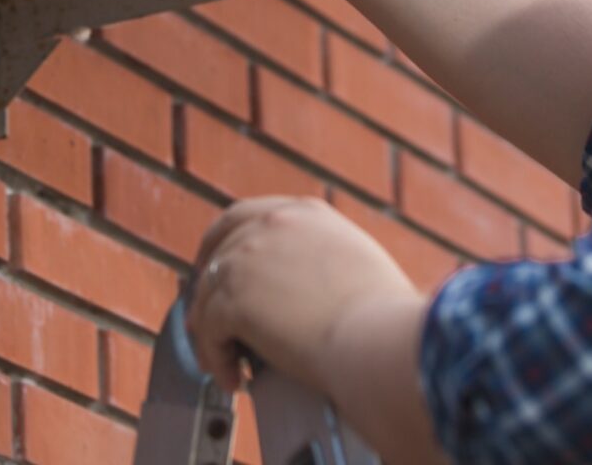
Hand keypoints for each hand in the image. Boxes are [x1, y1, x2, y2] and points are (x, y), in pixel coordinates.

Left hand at [185, 197, 420, 395]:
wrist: (380, 339)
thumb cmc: (386, 316)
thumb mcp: (359, 263)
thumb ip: (324, 260)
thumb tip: (313, 288)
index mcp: (306, 213)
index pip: (247, 216)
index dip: (226, 244)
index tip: (222, 269)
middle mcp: (272, 224)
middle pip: (218, 248)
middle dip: (207, 284)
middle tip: (204, 317)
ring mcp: (248, 258)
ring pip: (208, 294)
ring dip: (210, 332)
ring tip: (224, 362)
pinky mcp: (234, 299)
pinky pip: (208, 331)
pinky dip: (216, 358)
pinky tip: (233, 378)